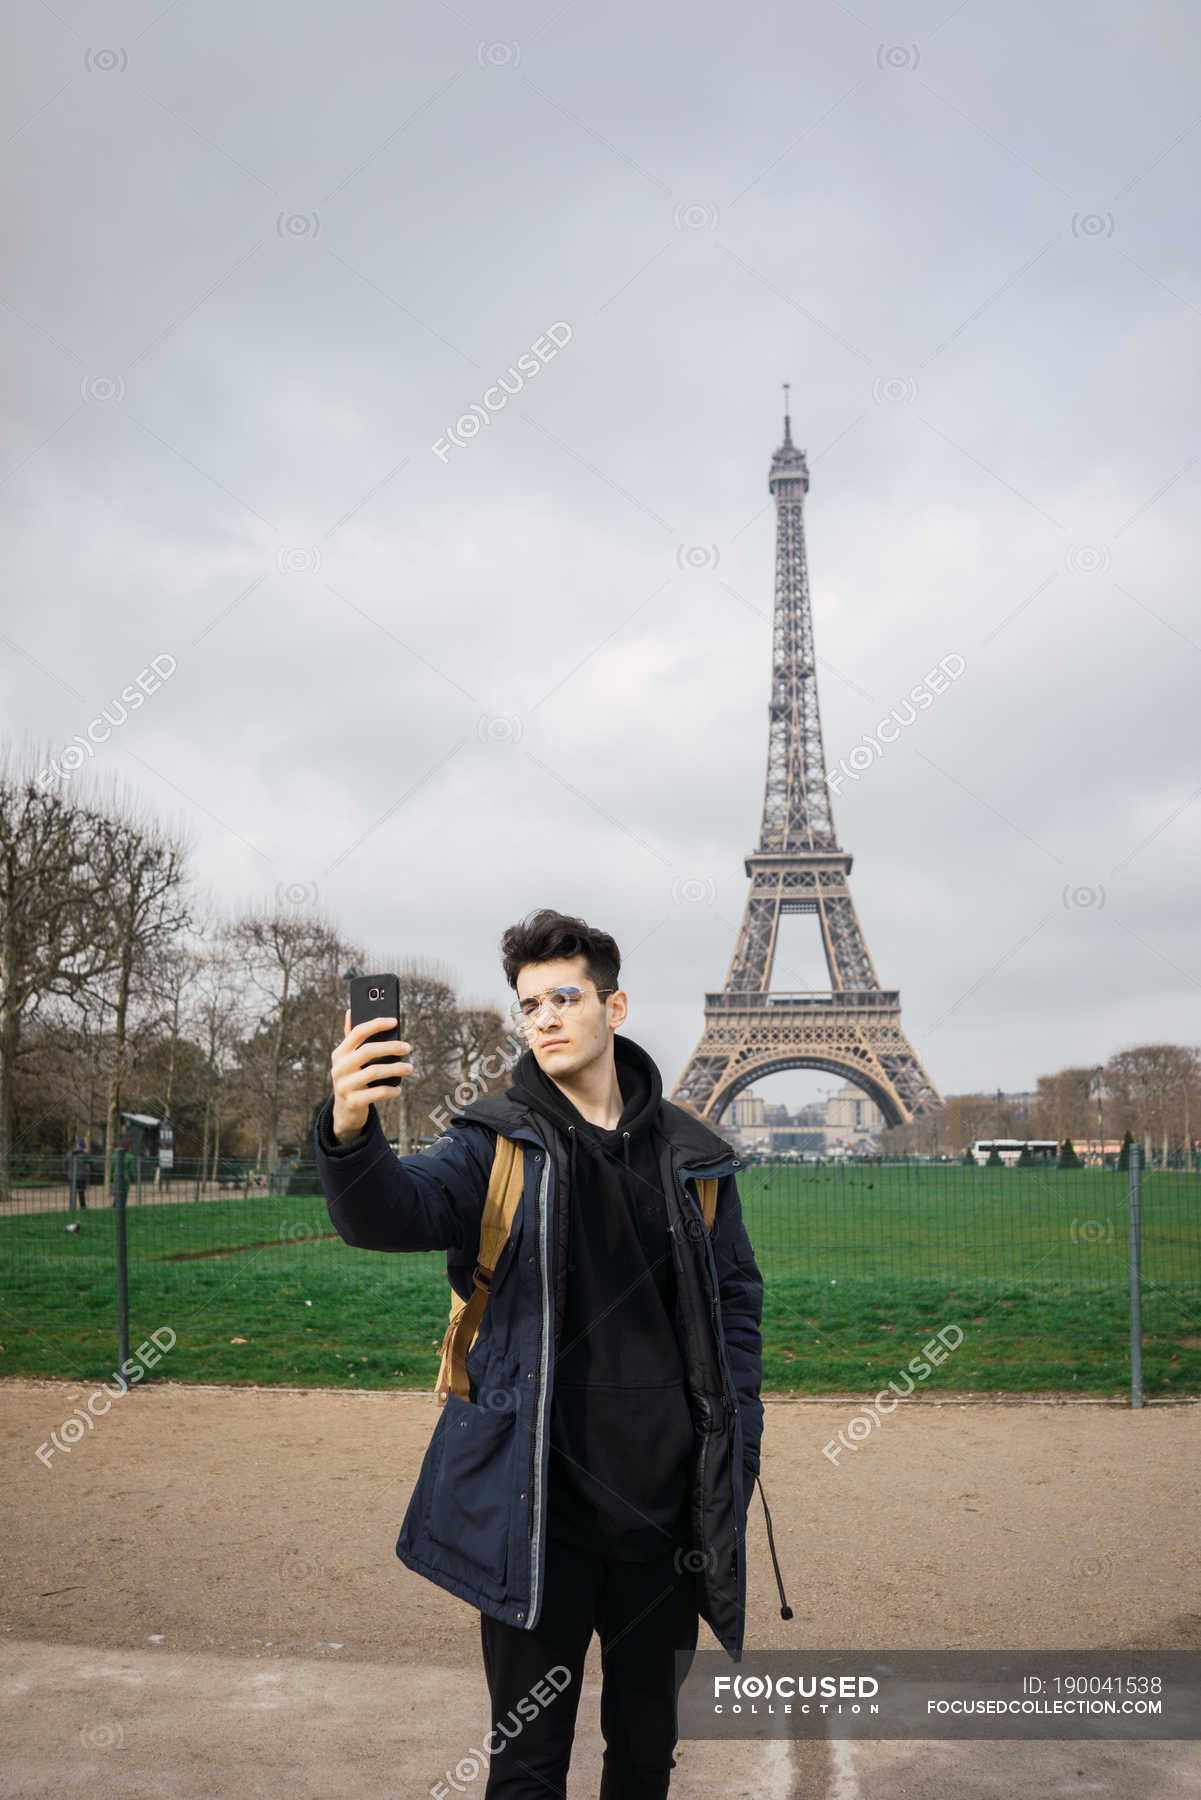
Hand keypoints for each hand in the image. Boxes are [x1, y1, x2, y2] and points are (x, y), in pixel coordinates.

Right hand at [330, 1008, 413, 1143]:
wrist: (344, 1111)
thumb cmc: (352, 1078)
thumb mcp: (348, 1059)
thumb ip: (351, 1037)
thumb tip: (351, 1010)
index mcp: (339, 1053)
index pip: (358, 1032)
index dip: (377, 1024)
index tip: (395, 1021)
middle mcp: (339, 1067)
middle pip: (368, 1051)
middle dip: (391, 1047)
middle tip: (408, 1047)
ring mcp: (344, 1085)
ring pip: (374, 1072)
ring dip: (396, 1069)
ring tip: (410, 1068)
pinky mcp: (353, 1102)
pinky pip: (377, 1093)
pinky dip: (391, 1090)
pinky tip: (399, 1089)